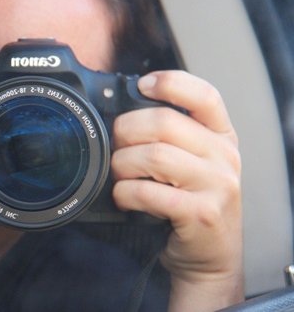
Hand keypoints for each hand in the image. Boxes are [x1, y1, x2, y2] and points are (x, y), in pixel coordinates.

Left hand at [111, 71, 242, 310]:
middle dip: (126, 132)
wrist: (210, 256)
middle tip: (116, 147)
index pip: (204, 95)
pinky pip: (147, 192)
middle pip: (163, 122)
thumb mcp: (193, 163)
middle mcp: (224, 156)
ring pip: (152, 155)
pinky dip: (125, 194)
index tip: (142, 86)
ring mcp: (216, 184)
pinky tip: (124, 199)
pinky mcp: (201, 213)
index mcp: (221, 136)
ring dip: (122, 165)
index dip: (170, 82)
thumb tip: (124, 108)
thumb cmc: (192, 203)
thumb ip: (172, 136)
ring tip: (120, 176)